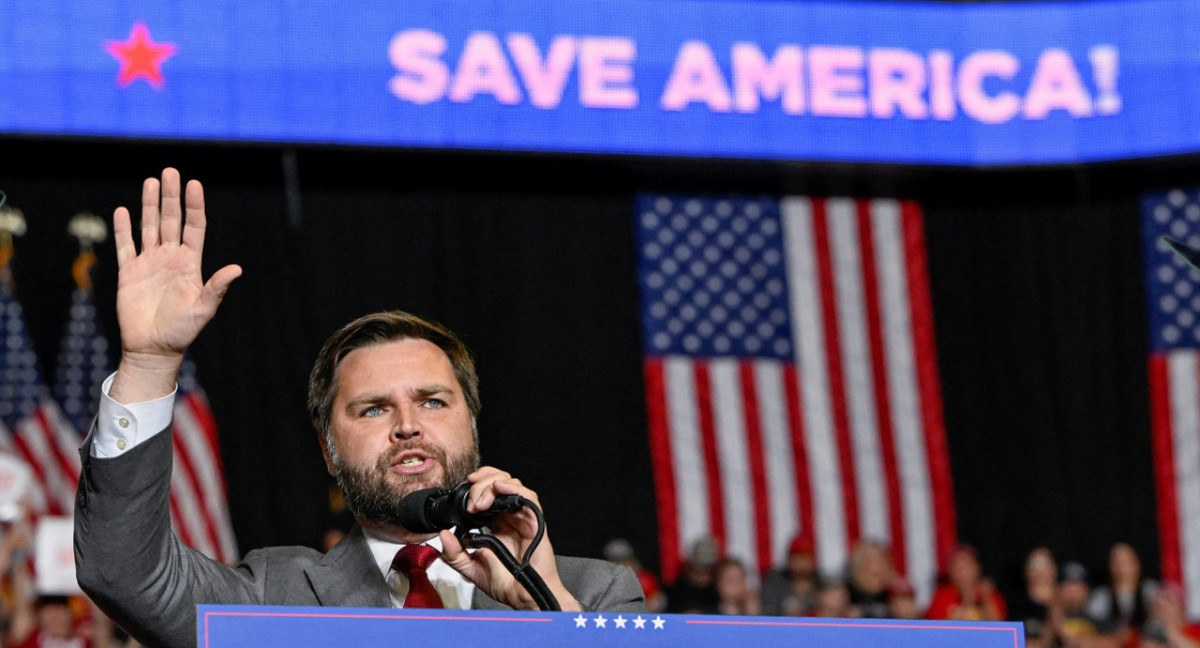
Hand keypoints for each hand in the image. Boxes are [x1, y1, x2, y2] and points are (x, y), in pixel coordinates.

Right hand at [109, 168, 241, 402]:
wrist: (153, 348)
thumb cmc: (182, 331)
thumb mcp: (203, 308)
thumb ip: (217, 287)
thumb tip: (237, 269)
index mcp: (191, 264)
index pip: (194, 227)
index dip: (194, 206)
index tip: (194, 184)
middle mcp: (171, 258)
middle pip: (171, 220)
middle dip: (171, 197)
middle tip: (170, 171)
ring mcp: (149, 263)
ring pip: (149, 227)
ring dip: (149, 205)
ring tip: (151, 181)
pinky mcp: (129, 273)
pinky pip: (125, 246)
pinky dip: (123, 228)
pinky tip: (122, 210)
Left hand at [439, 467, 581, 610]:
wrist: (521, 596)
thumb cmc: (503, 583)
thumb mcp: (469, 568)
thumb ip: (454, 553)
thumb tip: (443, 535)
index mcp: (495, 522)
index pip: (487, 491)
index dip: (475, 484)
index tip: (462, 489)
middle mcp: (509, 516)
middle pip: (498, 481)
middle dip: (481, 483)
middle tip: (471, 502)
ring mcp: (522, 516)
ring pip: (510, 484)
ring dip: (492, 486)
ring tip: (480, 504)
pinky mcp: (534, 520)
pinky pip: (529, 496)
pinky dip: (513, 488)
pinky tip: (499, 489)